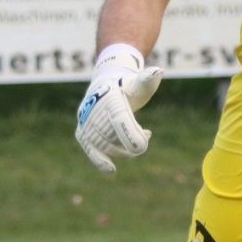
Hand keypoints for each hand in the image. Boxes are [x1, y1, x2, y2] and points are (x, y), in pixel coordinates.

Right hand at [75, 46, 164, 174]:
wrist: (106, 86)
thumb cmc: (128, 85)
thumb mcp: (140, 82)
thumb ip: (148, 79)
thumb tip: (158, 71)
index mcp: (110, 98)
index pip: (121, 119)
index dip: (132, 134)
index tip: (145, 140)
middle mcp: (94, 111)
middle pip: (115, 137)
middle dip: (133, 141)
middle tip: (146, 135)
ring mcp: (87, 123)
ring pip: (107, 147)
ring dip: (125, 150)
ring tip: (139, 140)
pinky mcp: (83, 134)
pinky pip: (91, 151)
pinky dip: (100, 162)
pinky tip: (111, 170)